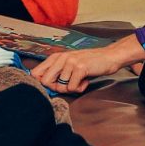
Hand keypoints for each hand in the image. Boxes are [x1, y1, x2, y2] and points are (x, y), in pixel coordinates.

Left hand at [30, 36, 144, 94]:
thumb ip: (57, 72)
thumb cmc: (89, 63)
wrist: (108, 57)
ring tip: (80, 80)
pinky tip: (85, 80)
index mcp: (56, 57)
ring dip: (72, 88)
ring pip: (61, 87)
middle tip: (68, 85)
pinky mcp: (80, 68)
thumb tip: (42, 85)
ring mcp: (70, 62)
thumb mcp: (69, 64)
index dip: (42, 83)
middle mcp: (61, 58)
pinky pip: (72, 88)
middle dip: (56, 88)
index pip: (35, 73)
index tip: (53, 84)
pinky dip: (80, 88)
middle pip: (45, 81)